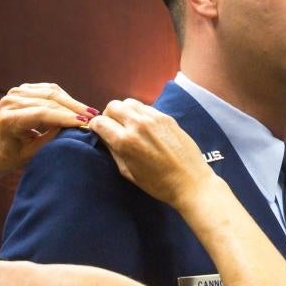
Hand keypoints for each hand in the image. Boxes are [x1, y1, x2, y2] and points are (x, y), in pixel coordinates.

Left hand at [0, 83, 94, 188]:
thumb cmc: (15, 155)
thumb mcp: (34, 153)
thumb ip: (52, 137)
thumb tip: (75, 124)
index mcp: (8, 119)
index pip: (42, 113)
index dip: (65, 117)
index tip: (86, 123)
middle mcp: (10, 101)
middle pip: (49, 100)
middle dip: (74, 109)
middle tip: (94, 117)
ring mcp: (16, 92)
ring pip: (52, 92)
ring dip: (73, 103)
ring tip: (90, 113)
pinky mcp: (24, 89)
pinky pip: (50, 89)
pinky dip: (66, 98)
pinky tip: (78, 107)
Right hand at [87, 99, 211, 207]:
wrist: (190, 181)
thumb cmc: (158, 183)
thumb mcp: (128, 172)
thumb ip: (114, 151)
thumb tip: (104, 138)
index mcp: (125, 141)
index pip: (100, 122)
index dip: (95, 127)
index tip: (98, 132)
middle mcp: (138, 124)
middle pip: (113, 106)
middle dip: (109, 116)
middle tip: (113, 127)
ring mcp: (154, 118)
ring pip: (129, 102)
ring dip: (124, 112)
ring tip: (129, 125)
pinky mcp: (167, 117)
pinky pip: (146, 107)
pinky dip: (140, 114)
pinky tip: (145, 127)